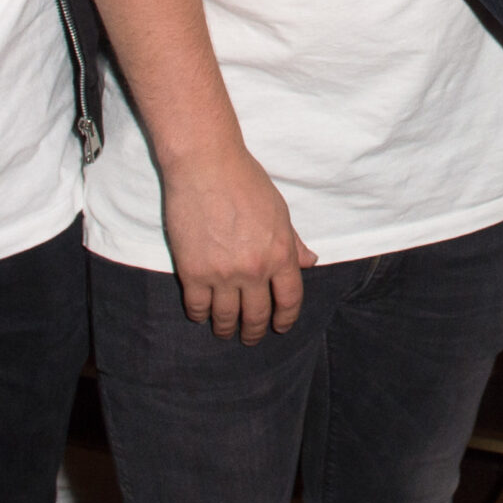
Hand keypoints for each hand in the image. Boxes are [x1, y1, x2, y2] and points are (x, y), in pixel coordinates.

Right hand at [158, 142, 317, 343]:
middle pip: (258, 315)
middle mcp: (255, 269)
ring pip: (226, 317)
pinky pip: (197, 307)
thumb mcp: (279, 210)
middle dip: (255, 331)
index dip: (286, 318)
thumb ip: (292, 241)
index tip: (280, 326)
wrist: (205, 165)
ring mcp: (223, 274)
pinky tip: (201, 315)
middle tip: (250, 337)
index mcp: (280, 253)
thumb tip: (310, 262)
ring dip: (226, 329)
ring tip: (225, 331)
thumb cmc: (245, 180)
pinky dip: (200, 315)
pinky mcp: (193, 272)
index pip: (290, 300)